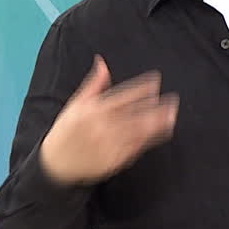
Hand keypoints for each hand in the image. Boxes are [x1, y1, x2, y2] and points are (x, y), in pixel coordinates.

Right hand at [39, 55, 178, 185]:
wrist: (55, 165)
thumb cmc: (65, 132)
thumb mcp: (74, 105)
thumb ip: (92, 84)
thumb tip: (102, 62)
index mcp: (92, 111)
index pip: (121, 96)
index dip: (140, 88)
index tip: (155, 81)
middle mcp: (102, 128)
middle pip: (133, 114)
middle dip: (154, 107)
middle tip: (173, 100)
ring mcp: (109, 145)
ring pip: (137, 132)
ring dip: (156, 123)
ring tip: (171, 115)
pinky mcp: (113, 160)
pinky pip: (134, 148)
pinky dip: (148, 140)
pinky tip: (161, 132)